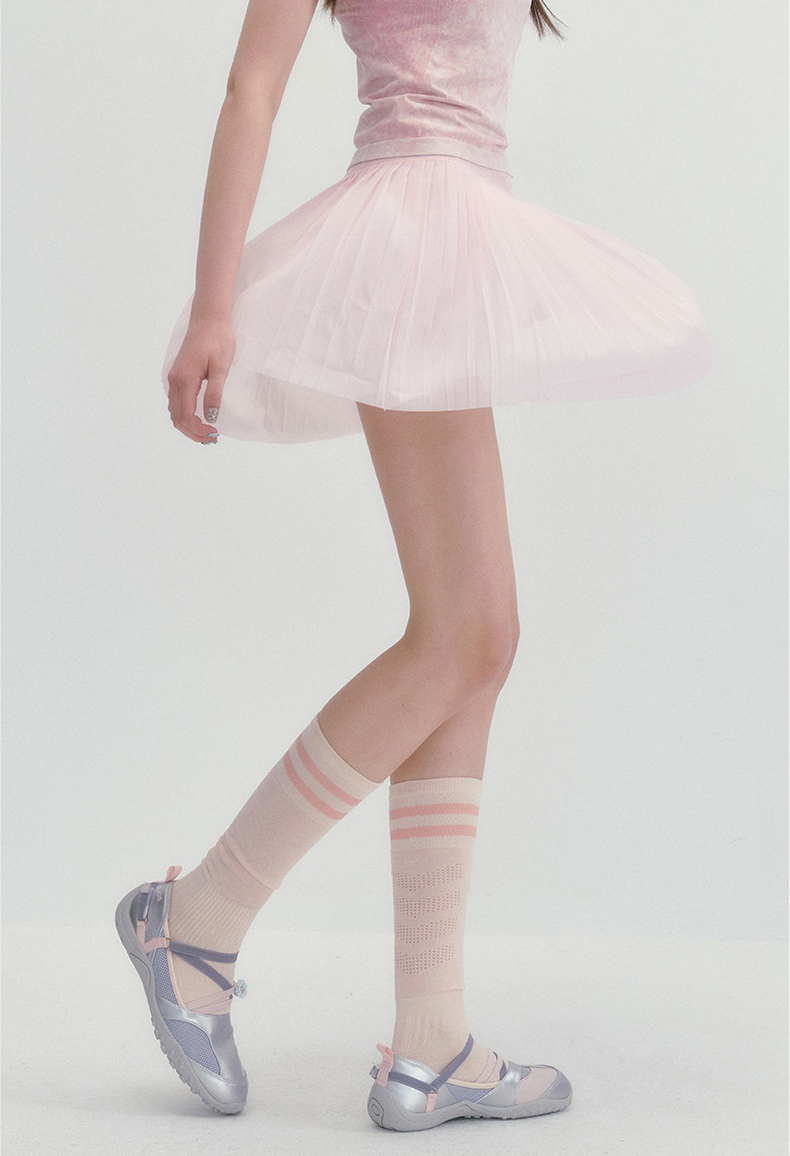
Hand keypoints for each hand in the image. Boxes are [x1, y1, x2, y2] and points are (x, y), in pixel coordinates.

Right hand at [166, 316, 235, 442]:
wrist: (208, 318)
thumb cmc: (217, 339)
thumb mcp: (221, 368)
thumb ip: (214, 394)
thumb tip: (211, 418)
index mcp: (184, 380)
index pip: (186, 416)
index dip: (198, 430)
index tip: (215, 434)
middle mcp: (174, 381)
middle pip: (177, 418)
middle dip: (193, 432)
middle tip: (212, 439)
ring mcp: (173, 378)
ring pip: (174, 411)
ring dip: (188, 426)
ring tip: (207, 432)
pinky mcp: (177, 375)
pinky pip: (176, 402)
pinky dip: (185, 415)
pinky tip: (199, 418)